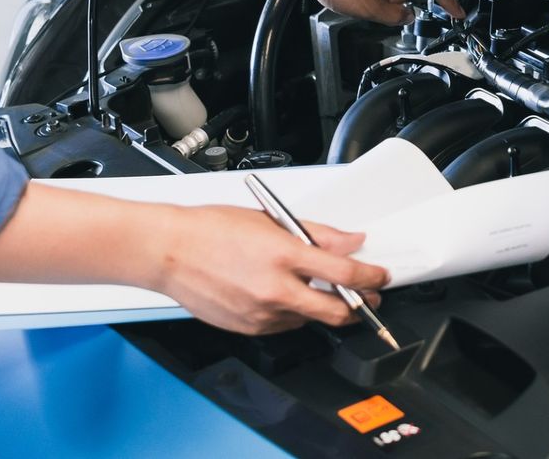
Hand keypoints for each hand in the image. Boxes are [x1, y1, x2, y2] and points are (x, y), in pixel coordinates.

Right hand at [147, 204, 387, 334]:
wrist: (168, 251)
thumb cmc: (212, 229)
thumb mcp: (272, 219)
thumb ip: (318, 234)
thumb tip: (351, 241)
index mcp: (284, 256)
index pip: (345, 274)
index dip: (372, 278)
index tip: (380, 277)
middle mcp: (275, 290)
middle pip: (336, 311)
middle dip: (359, 307)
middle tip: (367, 297)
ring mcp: (260, 314)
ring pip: (309, 319)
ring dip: (319, 307)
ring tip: (307, 285)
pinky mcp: (247, 328)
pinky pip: (283, 325)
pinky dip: (290, 312)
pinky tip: (277, 293)